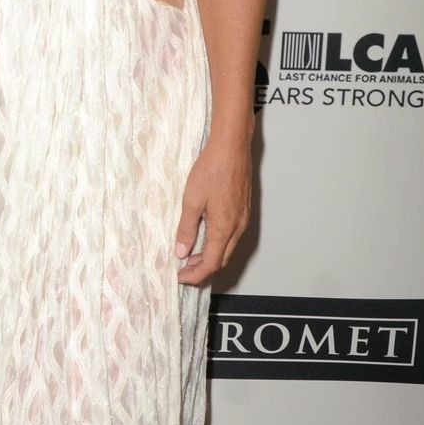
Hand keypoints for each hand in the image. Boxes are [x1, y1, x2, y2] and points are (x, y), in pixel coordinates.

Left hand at [173, 135, 252, 285]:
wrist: (232, 147)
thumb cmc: (212, 170)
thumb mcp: (191, 201)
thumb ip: (186, 229)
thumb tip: (181, 252)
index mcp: (224, 228)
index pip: (211, 264)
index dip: (195, 275)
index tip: (180, 277)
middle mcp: (238, 228)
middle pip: (222, 260)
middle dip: (202, 269)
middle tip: (183, 269)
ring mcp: (243, 219)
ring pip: (228, 249)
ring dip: (210, 257)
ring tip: (190, 256)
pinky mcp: (243, 211)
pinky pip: (232, 237)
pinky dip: (218, 244)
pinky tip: (204, 238)